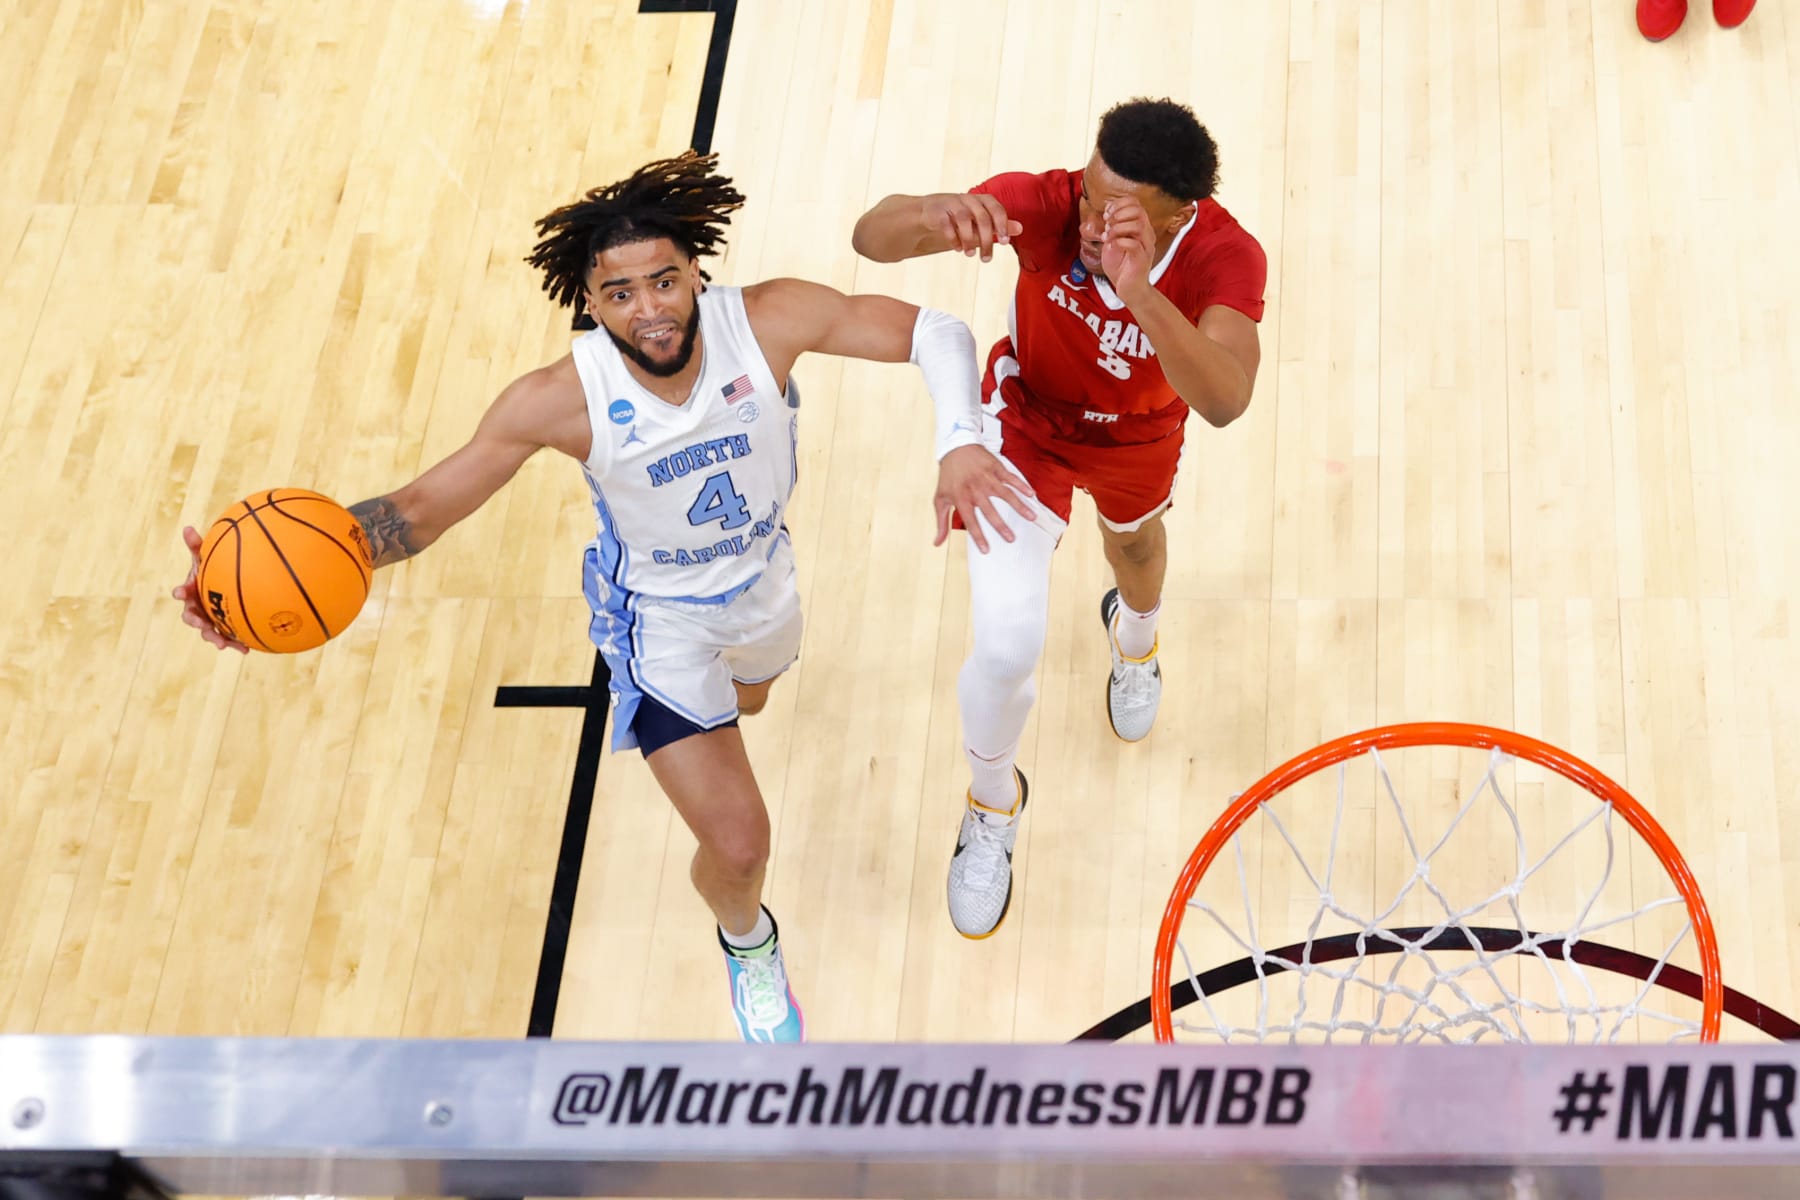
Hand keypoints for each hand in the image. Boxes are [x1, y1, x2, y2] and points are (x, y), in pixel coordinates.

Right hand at [172, 526, 248, 652]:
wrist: (222, 585)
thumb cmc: (210, 569)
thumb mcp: (204, 557)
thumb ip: (197, 546)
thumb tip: (187, 527)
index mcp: (191, 592)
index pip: (182, 592)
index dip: (180, 592)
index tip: (180, 592)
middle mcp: (197, 609)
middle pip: (192, 618)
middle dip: (196, 623)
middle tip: (203, 625)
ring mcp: (209, 620)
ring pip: (208, 632)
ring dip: (215, 639)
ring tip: (222, 645)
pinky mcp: (221, 629)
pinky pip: (227, 637)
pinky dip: (234, 643)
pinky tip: (246, 649)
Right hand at [923, 193, 1023, 262]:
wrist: (932, 211)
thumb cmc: (962, 217)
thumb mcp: (982, 221)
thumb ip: (1000, 225)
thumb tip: (1020, 228)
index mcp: (983, 200)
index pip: (997, 209)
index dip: (1002, 225)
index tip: (1006, 242)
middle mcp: (970, 200)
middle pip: (982, 218)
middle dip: (986, 240)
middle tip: (986, 259)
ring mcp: (953, 204)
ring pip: (964, 219)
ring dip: (968, 240)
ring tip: (970, 255)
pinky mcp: (940, 211)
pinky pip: (947, 224)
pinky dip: (953, 238)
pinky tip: (957, 248)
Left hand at [933, 445, 1038, 552]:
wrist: (955, 448)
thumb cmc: (948, 476)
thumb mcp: (940, 499)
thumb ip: (941, 522)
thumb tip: (937, 543)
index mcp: (961, 498)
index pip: (970, 521)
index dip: (978, 536)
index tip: (986, 549)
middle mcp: (975, 489)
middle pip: (990, 510)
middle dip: (1001, 526)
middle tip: (1011, 538)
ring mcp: (987, 478)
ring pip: (1005, 494)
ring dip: (1019, 506)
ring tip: (1031, 517)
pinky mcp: (996, 468)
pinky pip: (1011, 478)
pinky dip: (1022, 486)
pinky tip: (1032, 494)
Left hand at [1101, 197, 1157, 303]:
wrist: (1128, 289)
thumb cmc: (1121, 266)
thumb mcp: (1114, 241)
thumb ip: (1113, 227)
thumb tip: (1107, 213)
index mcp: (1141, 227)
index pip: (1136, 203)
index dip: (1119, 203)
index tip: (1107, 213)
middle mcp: (1146, 234)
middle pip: (1138, 210)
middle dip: (1118, 213)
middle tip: (1106, 223)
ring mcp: (1146, 246)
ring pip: (1137, 225)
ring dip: (1118, 227)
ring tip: (1108, 235)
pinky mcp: (1142, 259)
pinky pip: (1134, 244)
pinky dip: (1119, 241)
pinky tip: (1111, 245)